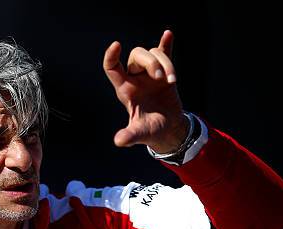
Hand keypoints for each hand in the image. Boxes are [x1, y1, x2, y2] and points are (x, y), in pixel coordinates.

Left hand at [103, 30, 188, 153]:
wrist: (168, 129)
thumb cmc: (150, 131)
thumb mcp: (140, 133)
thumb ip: (130, 135)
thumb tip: (119, 141)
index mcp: (125, 89)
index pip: (112, 68)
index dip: (111, 56)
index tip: (116, 45)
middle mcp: (135, 78)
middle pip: (137, 55)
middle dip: (151, 62)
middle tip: (161, 78)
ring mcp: (149, 74)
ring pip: (154, 54)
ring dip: (165, 63)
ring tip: (172, 81)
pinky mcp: (164, 72)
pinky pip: (164, 53)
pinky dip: (166, 44)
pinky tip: (168, 34)